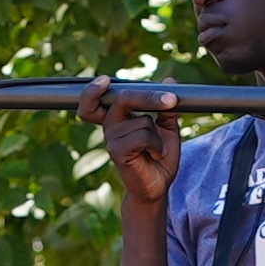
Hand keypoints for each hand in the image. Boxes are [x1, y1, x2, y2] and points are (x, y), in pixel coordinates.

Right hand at [81, 79, 183, 211]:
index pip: (97, 99)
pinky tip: (155, 154)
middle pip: (122, 99)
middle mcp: (110, 126)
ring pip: (142, 121)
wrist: (158, 186)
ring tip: (157, 149)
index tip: (104, 80)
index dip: (93, 90)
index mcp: (118, 117)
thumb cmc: (160, 156)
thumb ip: (166, 107)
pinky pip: (142, 137)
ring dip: (158, 135)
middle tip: (171, 100)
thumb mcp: (167, 128)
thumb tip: (170, 80)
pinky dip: (156, 145)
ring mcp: (111, 139)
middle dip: (148, 97)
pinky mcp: (117, 152)